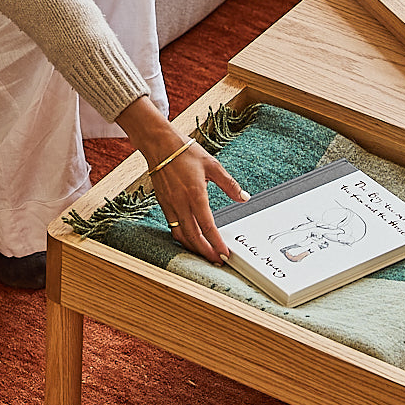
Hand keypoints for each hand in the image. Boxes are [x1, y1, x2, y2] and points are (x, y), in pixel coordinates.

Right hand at [118, 97, 248, 263]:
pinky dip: (182, 237)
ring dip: (193, 248)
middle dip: (206, 252)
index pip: (207, 227)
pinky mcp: (163, 204)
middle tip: (217, 260)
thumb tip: (243, 197)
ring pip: (181, 235)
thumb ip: (229, 184)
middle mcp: (181, 203)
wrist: (160, 144)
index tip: (225, 254)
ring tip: (205, 253)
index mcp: (195, 194)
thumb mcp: (213, 165)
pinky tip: (190, 239)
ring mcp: (170, 205)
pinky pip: (172, 227)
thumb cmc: (185, 152)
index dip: (216, 244)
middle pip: (193, 237)